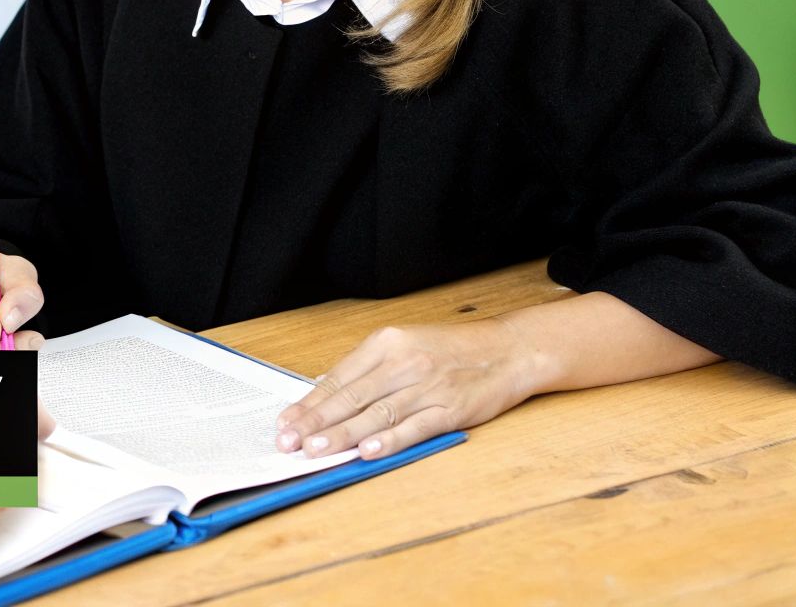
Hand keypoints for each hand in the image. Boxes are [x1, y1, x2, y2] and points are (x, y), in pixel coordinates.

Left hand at [273, 319, 542, 459]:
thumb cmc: (452, 350)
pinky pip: (415, 427)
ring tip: (316, 450)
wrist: (509, 350)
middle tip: (289, 441)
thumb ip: (366, 369)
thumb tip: (324, 389)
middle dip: (316, 421)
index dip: (309, 403)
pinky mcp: (451, 409)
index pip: (339, 377)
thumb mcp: (404, 345)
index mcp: (387, 343)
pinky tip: (367, 452)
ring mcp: (428, 386)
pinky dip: (389, 440)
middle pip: (352, 396)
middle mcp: (404, 362)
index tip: (285, 423)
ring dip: (344, 434)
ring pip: (377, 413)